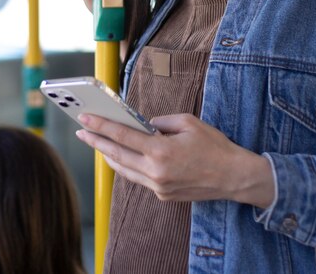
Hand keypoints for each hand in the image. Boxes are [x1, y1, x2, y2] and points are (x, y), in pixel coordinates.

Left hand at [75, 113, 274, 207]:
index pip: (122, 136)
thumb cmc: (214, 146)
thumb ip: (161, 122)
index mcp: (160, 151)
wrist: (232, 176)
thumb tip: (145, 125)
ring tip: (98, 144)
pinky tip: (124, 157)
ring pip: (124, 170)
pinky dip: (128, 166)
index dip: (101, 127)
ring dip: (109, 156)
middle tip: (82, 132)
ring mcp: (158, 187)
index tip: (85, 119)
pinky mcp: (163, 195)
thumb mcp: (188, 122)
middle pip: (117, 155)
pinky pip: (139, 178)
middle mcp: (155, 172)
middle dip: (96, 142)